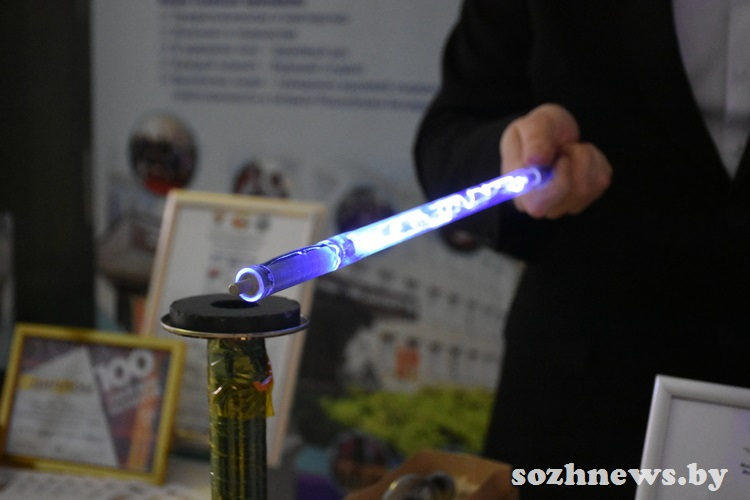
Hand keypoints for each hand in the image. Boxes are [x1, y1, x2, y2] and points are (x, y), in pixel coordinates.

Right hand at [500, 103, 612, 217]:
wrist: (552, 133)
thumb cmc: (538, 130)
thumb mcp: (532, 124)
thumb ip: (534, 140)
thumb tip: (534, 161)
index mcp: (519, 189)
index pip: (538, 203)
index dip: (557, 182)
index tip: (562, 159)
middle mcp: (539, 204)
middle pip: (571, 195)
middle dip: (575, 163)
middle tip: (562, 149)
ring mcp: (564, 204)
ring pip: (588, 188)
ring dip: (584, 158)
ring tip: (568, 150)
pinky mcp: (586, 198)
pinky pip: (600, 182)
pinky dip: (595, 162)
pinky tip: (579, 157)